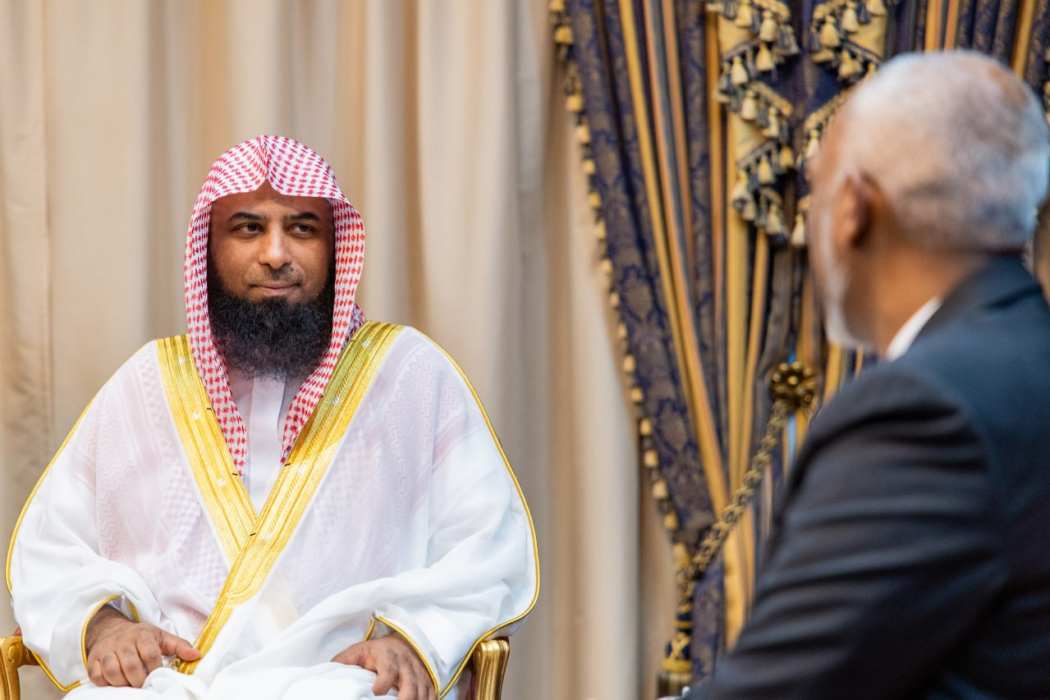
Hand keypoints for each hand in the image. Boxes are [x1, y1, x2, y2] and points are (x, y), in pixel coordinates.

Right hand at [84, 605, 200, 687]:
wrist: (111, 630)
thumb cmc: (141, 637)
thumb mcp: (161, 637)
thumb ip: (179, 646)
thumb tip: (196, 655)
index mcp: (142, 636)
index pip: (150, 654)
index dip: (155, 668)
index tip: (158, 676)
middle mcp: (123, 642)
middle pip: (131, 665)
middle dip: (139, 679)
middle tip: (144, 685)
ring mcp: (106, 651)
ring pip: (112, 671)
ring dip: (123, 683)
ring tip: (131, 686)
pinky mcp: (92, 660)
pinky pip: (96, 676)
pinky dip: (105, 683)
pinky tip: (115, 684)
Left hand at [332, 634, 435, 699]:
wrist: (401, 643)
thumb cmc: (375, 652)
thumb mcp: (358, 652)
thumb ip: (344, 662)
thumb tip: (327, 673)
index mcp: (388, 657)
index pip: (388, 671)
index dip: (382, 684)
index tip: (374, 693)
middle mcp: (407, 666)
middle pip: (410, 686)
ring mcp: (419, 674)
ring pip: (423, 693)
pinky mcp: (427, 681)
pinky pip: (432, 695)